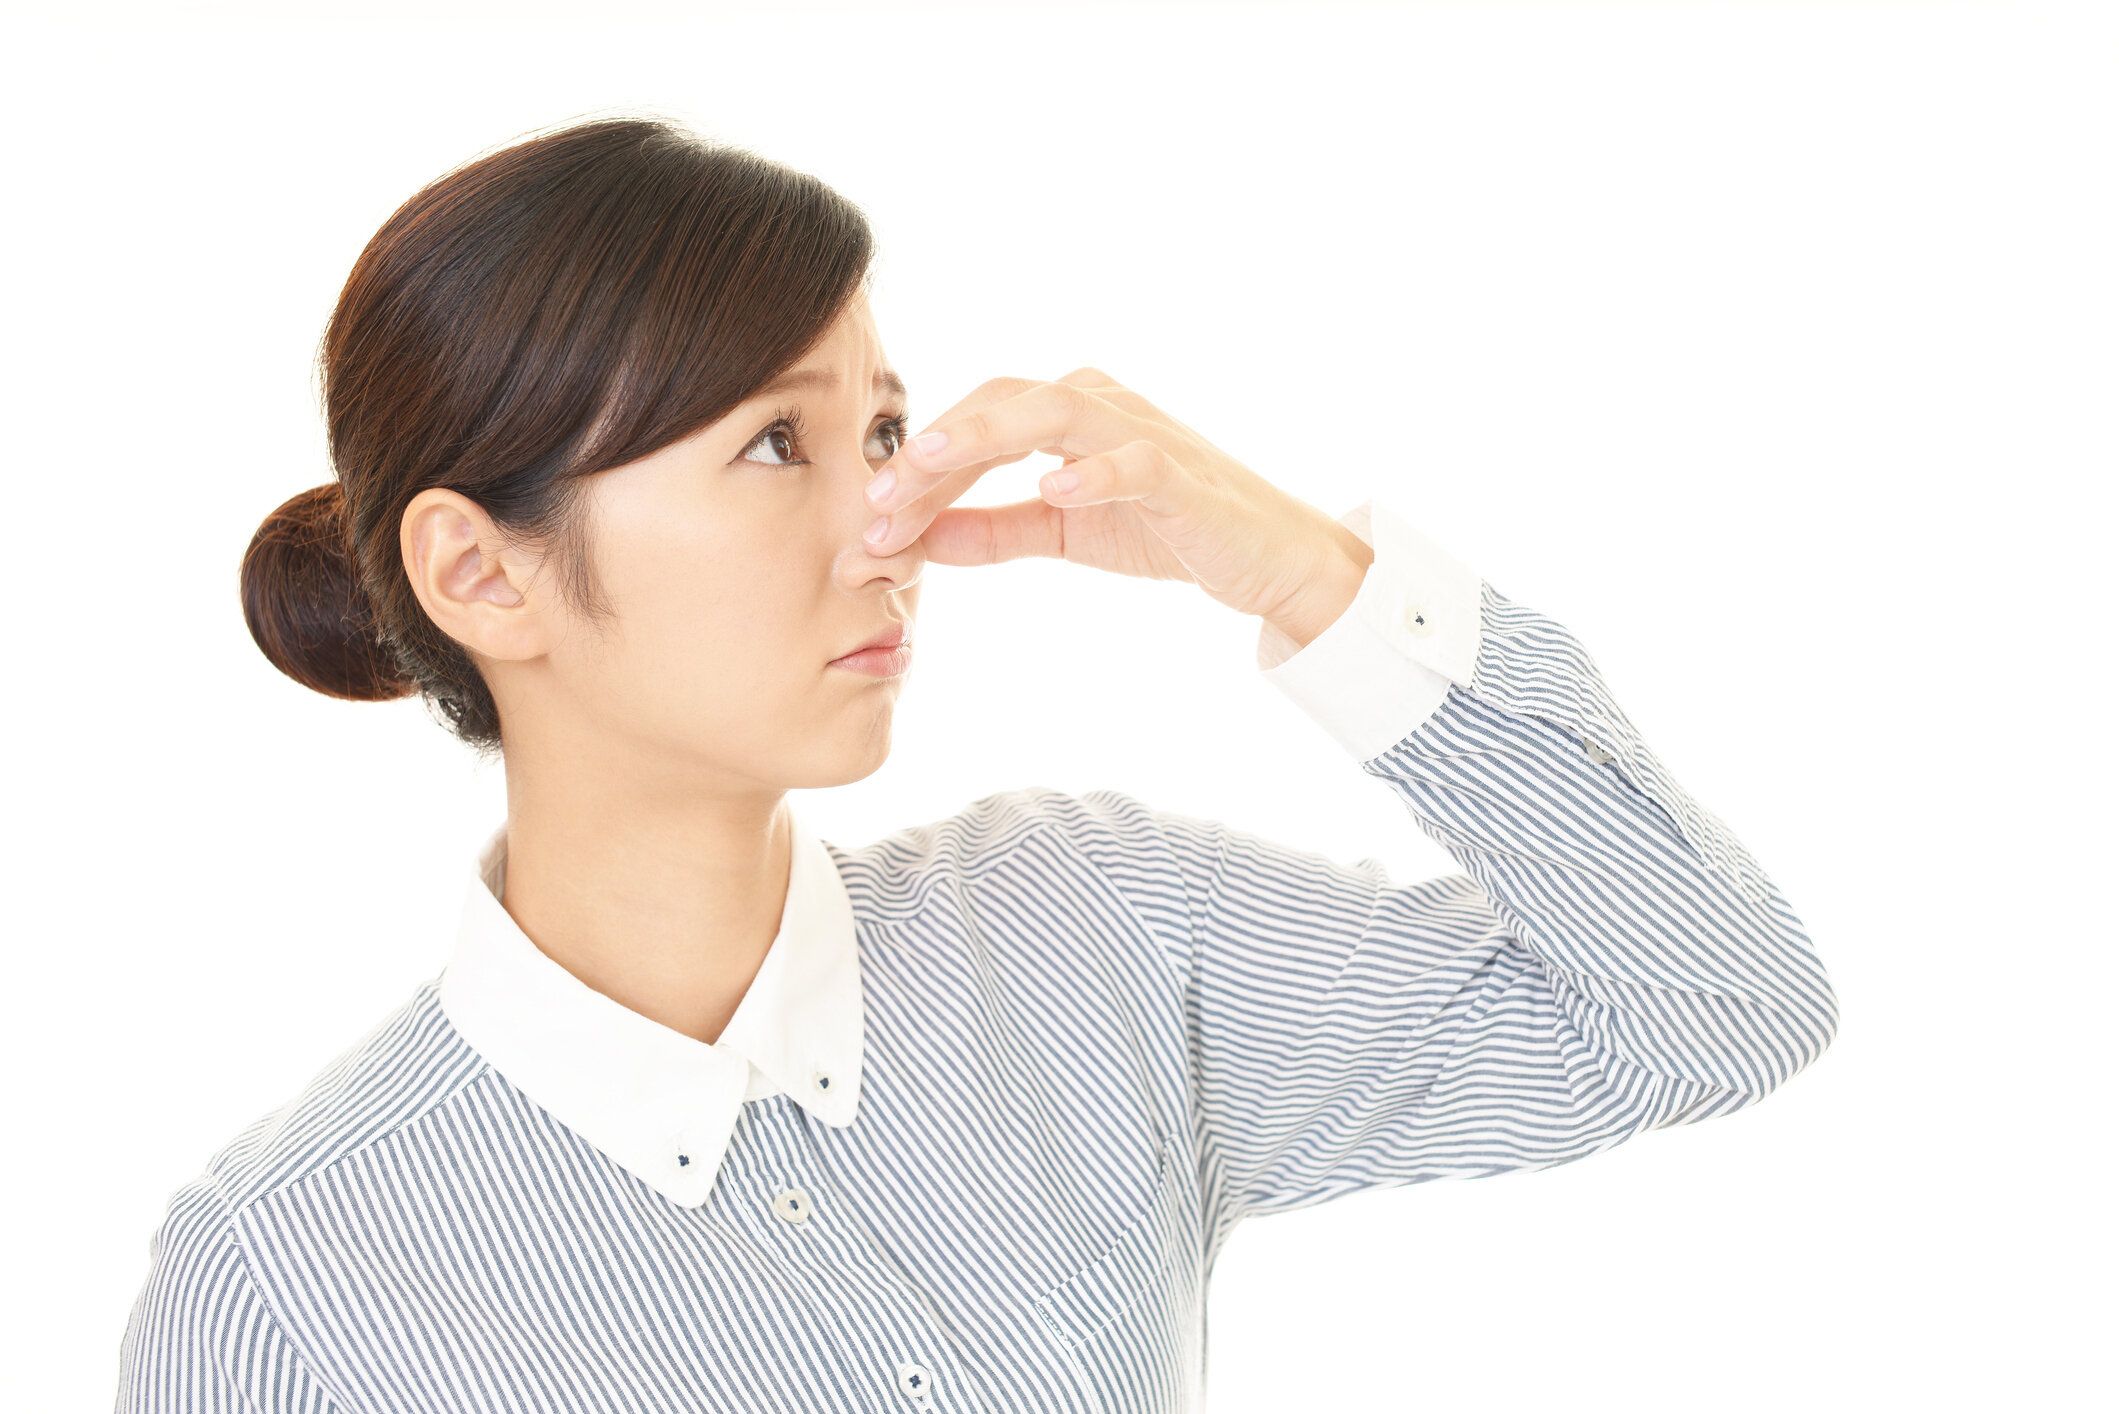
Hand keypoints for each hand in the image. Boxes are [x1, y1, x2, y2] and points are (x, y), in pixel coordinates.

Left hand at [861, 367, 1372, 642]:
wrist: (1264, 557)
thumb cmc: (1167, 530)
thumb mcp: (1063, 531)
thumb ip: (993, 529)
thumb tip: (918, 538)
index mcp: (1065, 414)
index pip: (974, 423)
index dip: (917, 468)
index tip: (869, 520)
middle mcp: (1097, 404)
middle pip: (999, 402)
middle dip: (932, 450)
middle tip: (877, 501)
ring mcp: (1141, 432)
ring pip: (1053, 411)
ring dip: (985, 436)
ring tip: (933, 465)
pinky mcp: (1182, 474)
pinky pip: (1134, 460)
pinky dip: (1095, 469)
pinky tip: (1056, 487)